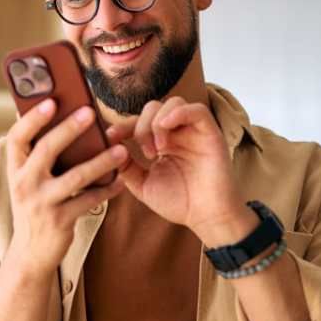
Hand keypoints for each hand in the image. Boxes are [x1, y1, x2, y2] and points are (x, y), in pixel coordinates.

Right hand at [5, 100, 127, 277]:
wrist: (31, 252)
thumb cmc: (37, 206)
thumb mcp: (30, 181)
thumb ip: (40, 156)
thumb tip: (61, 118)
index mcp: (16, 169)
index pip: (17, 138)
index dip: (32, 118)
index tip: (51, 101)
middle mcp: (24, 184)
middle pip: (46, 149)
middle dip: (69, 129)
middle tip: (91, 112)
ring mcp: (41, 203)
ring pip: (76, 176)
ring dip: (101, 161)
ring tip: (122, 150)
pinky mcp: (59, 220)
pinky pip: (89, 200)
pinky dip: (107, 190)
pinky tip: (121, 181)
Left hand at [106, 97, 257, 243]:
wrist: (206, 217)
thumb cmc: (180, 203)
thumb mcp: (143, 185)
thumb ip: (127, 167)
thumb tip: (111, 148)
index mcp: (163, 143)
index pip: (140, 121)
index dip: (123, 125)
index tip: (110, 137)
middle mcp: (179, 134)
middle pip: (154, 108)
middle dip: (141, 126)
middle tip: (145, 153)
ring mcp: (195, 132)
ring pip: (174, 103)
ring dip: (158, 121)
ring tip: (157, 148)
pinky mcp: (211, 133)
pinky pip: (197, 110)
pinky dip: (179, 112)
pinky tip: (166, 128)